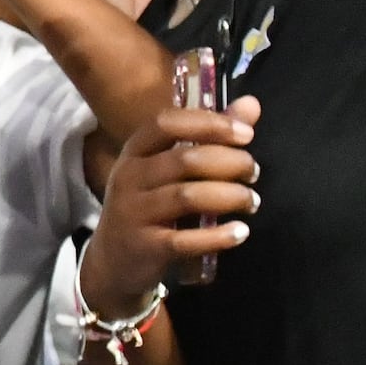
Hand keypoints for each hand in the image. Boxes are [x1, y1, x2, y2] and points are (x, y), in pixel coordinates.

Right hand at [75, 95, 259, 314]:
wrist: (112, 260)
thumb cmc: (148, 205)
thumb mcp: (167, 169)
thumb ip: (211, 136)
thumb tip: (252, 104)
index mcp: (135, 151)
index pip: (166, 123)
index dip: (208, 123)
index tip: (246, 134)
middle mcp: (129, 177)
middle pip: (184, 160)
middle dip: (229, 163)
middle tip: (253, 173)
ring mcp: (134, 212)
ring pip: (187, 197)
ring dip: (229, 196)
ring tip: (251, 201)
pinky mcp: (145, 247)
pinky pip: (185, 240)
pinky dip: (218, 236)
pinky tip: (240, 232)